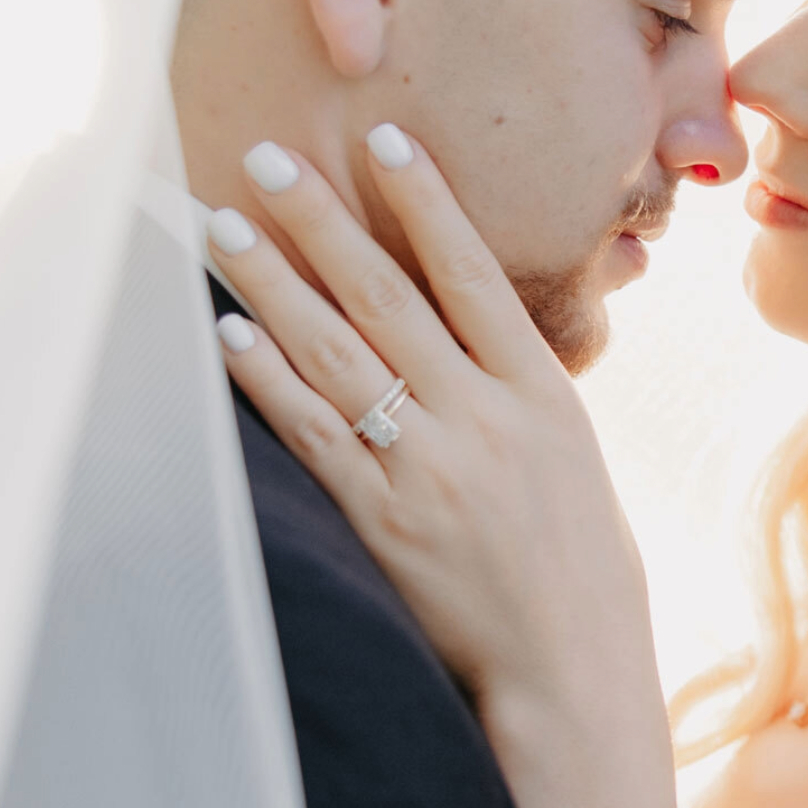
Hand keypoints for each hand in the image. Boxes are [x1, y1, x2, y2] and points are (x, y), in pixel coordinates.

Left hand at [209, 131, 679, 807]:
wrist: (573, 668)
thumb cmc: (581, 568)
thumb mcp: (575, 460)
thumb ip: (520, 391)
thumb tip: (475, 327)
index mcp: (543, 396)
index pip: (475, 276)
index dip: (427, 204)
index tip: (387, 139)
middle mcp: (483, 421)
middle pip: (387, 299)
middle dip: (322, 222)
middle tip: (270, 159)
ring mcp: (430, 468)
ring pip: (337, 354)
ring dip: (273, 284)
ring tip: (226, 227)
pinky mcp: (383, 520)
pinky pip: (314, 433)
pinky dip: (268, 379)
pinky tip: (230, 332)